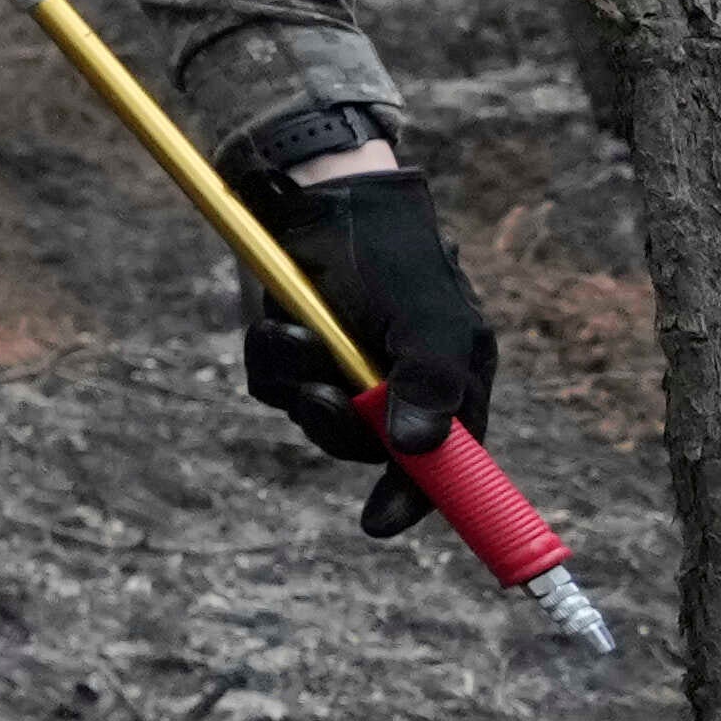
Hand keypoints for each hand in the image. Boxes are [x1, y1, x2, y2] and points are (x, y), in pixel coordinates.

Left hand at [226, 114, 499, 524]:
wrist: (323, 199)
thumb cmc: (392, 255)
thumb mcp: (426, 315)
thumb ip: (430, 379)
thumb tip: (417, 448)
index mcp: (447, 383)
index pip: (443, 462)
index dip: (415, 497)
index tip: (379, 521)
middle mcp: (396, 386)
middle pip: (366, 449)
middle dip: (337, 427)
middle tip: (321, 397)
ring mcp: (345, 373)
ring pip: (314, 418)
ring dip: (300, 384)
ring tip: (300, 335)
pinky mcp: (298, 356)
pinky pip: (275, 386)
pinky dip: (272, 360)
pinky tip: (279, 324)